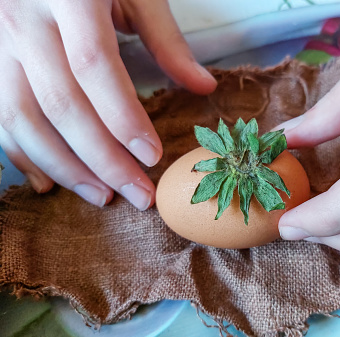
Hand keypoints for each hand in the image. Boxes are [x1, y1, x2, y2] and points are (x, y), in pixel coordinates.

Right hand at [0, 0, 216, 209]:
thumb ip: (166, 40)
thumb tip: (204, 87)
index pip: (94, 66)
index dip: (123, 118)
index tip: (152, 157)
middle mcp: (24, 22)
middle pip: (61, 104)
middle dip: (102, 159)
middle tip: (137, 195)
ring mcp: (0, 44)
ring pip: (23, 119)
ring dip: (64, 168)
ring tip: (103, 196)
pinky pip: (0, 117)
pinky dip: (23, 155)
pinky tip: (50, 183)